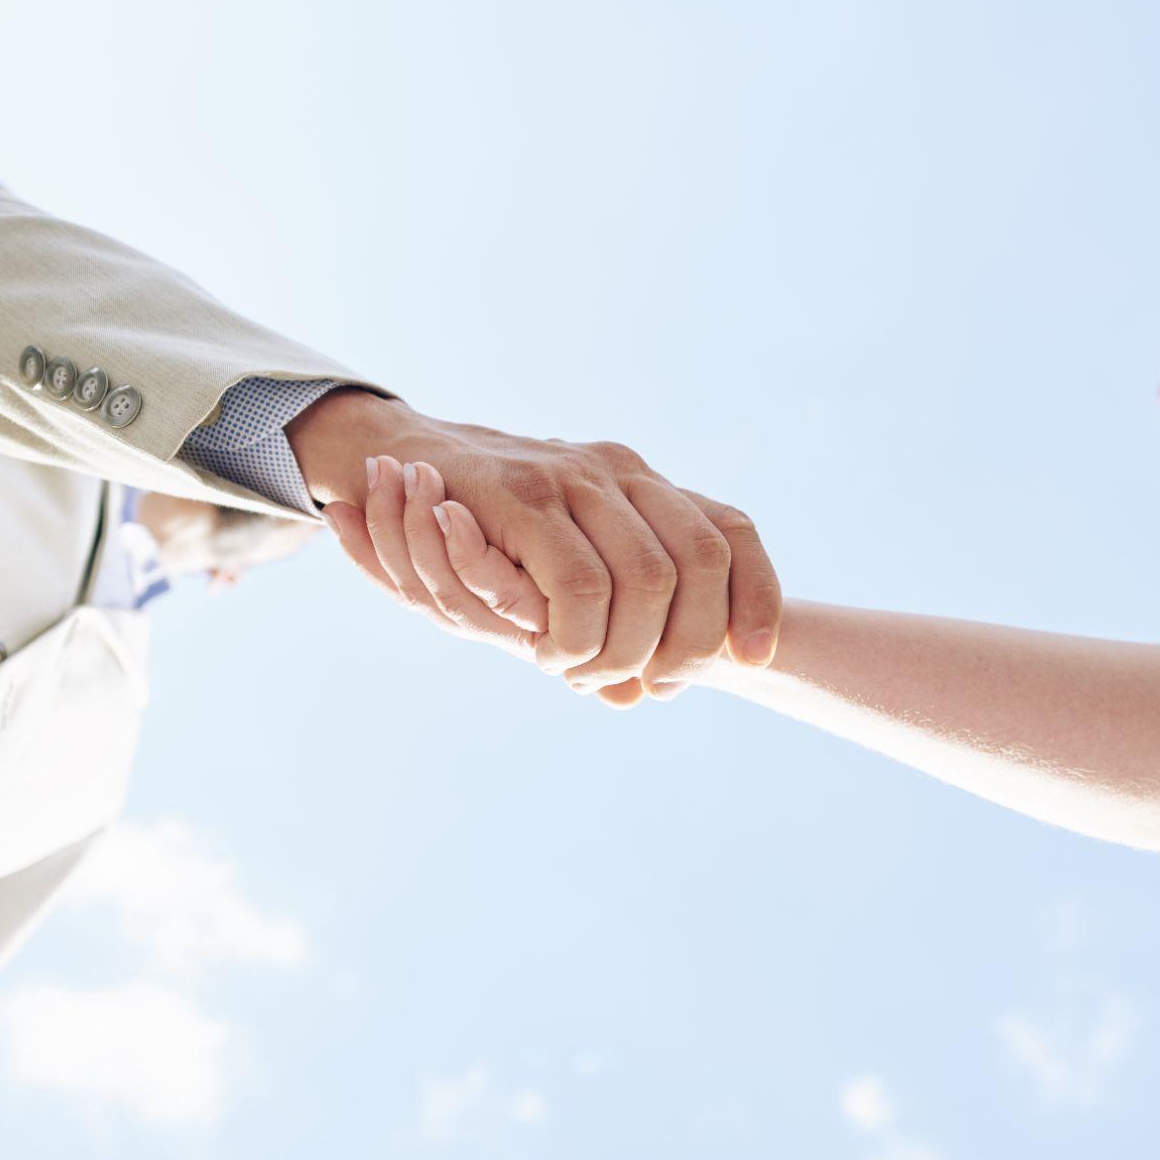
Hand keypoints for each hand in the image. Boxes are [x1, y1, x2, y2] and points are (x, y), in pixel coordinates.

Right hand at [325, 458, 761, 704]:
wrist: (404, 461)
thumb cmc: (492, 534)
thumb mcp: (566, 562)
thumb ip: (608, 616)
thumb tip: (641, 698)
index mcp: (645, 483)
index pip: (732, 531)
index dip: (756, 598)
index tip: (751, 659)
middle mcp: (620, 470)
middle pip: (701, 562)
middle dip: (688, 642)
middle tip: (653, 685)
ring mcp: (574, 477)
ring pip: (649, 579)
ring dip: (627, 648)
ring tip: (592, 675)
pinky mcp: (523, 496)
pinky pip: (582, 585)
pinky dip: (579, 638)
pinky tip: (554, 656)